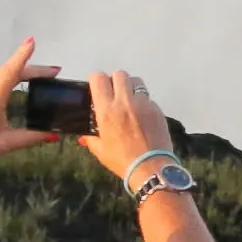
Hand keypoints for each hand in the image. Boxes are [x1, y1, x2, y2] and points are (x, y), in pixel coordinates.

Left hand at [0, 35, 57, 161]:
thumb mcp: (5, 144)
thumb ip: (31, 137)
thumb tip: (54, 134)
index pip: (9, 72)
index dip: (21, 56)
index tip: (32, 42)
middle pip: (12, 69)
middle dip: (35, 68)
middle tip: (56, 71)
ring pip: (5, 71)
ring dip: (25, 70)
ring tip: (44, 75)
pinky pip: (0, 75)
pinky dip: (15, 73)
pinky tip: (22, 79)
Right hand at [77, 65, 173, 180]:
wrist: (151, 167)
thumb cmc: (122, 160)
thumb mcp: (101, 151)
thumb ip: (91, 140)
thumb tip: (84, 137)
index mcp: (107, 110)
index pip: (99, 79)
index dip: (96, 79)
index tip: (97, 86)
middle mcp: (125, 102)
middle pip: (119, 74)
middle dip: (115, 80)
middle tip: (114, 92)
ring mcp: (144, 104)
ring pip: (136, 82)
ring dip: (130, 87)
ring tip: (129, 100)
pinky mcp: (157, 109)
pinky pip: (148, 98)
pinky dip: (143, 102)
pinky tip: (142, 116)